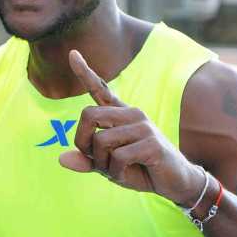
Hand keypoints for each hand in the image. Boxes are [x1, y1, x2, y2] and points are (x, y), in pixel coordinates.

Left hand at [59, 50, 204, 205]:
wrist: (175, 183)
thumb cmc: (140, 170)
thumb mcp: (108, 167)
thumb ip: (87, 160)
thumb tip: (61, 159)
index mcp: (121, 114)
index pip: (100, 89)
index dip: (85, 73)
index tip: (72, 54)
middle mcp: (131, 114)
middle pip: (88, 115)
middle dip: (84, 143)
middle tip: (97, 161)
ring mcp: (143, 126)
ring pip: (101, 141)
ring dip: (102, 164)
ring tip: (118, 170)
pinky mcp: (151, 143)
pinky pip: (118, 157)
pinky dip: (116, 172)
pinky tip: (128, 174)